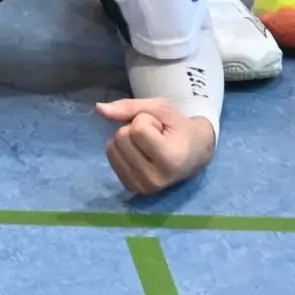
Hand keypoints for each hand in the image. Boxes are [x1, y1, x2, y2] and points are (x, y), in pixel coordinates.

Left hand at [97, 97, 216, 194]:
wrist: (195, 154)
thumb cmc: (179, 128)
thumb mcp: (161, 108)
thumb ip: (130, 106)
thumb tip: (99, 109)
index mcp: (169, 159)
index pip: (137, 128)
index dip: (147, 119)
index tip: (162, 128)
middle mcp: (155, 179)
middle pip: (121, 137)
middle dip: (135, 128)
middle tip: (155, 136)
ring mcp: (142, 187)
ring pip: (112, 147)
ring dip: (127, 139)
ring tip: (148, 144)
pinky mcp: (132, 188)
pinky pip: (111, 158)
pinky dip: (122, 150)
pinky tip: (140, 154)